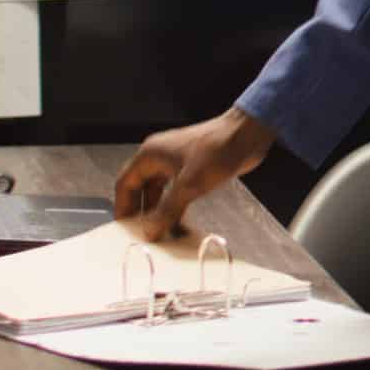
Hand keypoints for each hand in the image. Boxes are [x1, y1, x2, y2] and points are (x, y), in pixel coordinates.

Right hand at [112, 107, 277, 239]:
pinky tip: (179, 224)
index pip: (125, 183)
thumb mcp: (189, 185)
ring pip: (160, 191)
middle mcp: (158, 156)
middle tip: (142, 234)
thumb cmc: (216, 151)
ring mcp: (175, 161)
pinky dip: (175, 206)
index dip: (122, 206)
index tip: (123, 228)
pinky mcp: (192, 167)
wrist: (247, 135)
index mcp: (150, 154)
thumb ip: (167, 210)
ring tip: (161, 234)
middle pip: (141, 188)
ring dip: (160, 211)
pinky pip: (175, 190)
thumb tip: (149, 232)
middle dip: (142, 211)